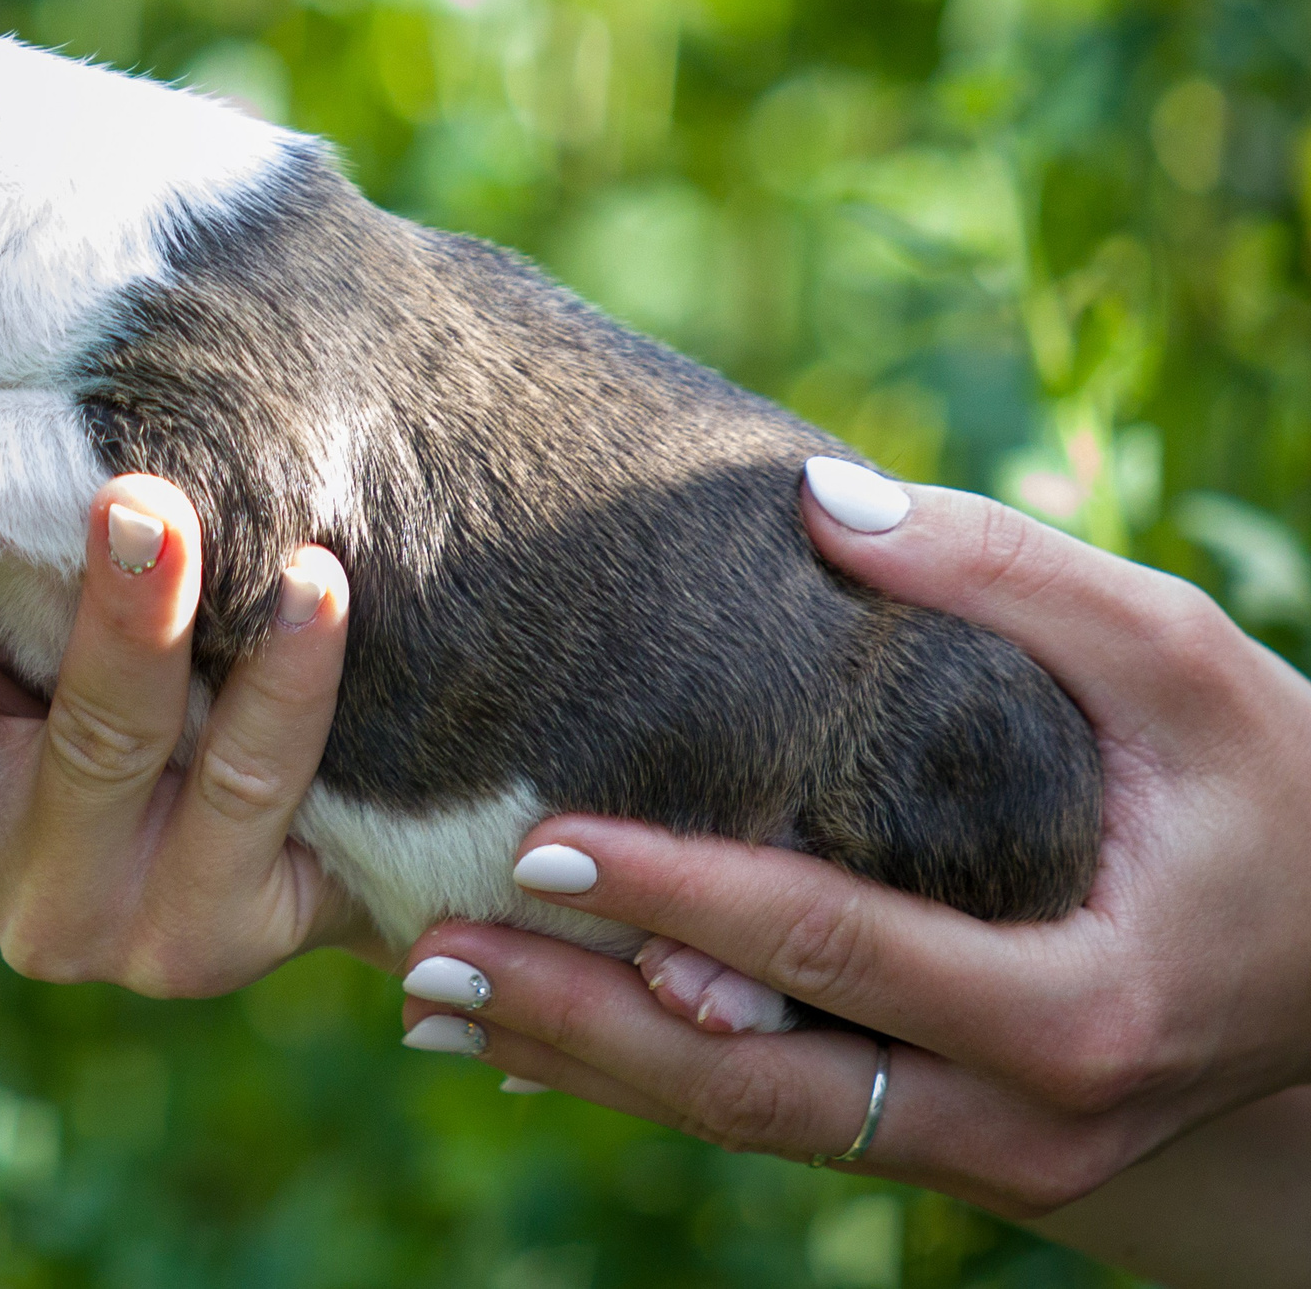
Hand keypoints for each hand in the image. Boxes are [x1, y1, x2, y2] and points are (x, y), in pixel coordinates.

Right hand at [0, 334, 379, 993]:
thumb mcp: (1, 570)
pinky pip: (248, 789)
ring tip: (156, 504)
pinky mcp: (206, 932)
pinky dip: (283, 683)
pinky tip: (310, 584)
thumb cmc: (124, 638)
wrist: (329, 806)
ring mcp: (76, 906)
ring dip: (124, 620)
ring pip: (95, 744)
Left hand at [395, 465, 1310, 1226]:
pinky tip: (537, 1045)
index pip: (840, 946)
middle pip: (760, 1085)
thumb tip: (818, 495)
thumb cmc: (1274, 789)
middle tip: (427, 956)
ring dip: (590, 1066)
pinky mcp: (961, 1152)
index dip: (684, 890)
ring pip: (755, 1127)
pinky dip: (656, 1080)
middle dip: (582, 1022)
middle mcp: (1026, 1118)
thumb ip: (1008, 577)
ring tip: (433, 1002)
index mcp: (1079, 1006)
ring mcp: (990, 1158)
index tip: (545, 832)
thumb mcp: (1180, 659)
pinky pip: (784, 1124)